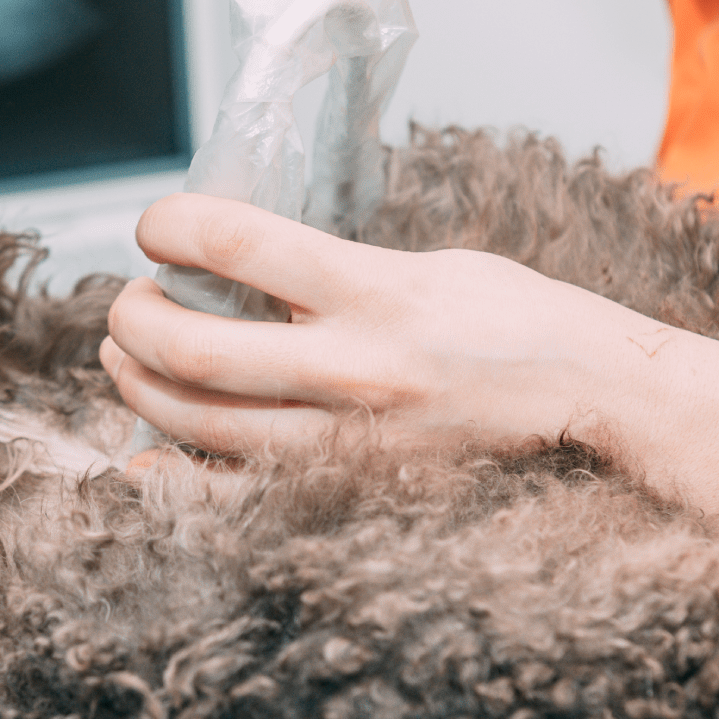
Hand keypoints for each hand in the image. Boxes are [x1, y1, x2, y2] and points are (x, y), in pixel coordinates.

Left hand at [100, 193, 676, 457]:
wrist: (589, 395)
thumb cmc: (514, 317)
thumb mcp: (427, 262)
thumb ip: (334, 268)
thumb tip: (243, 267)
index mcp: (376, 289)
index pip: (238, 243)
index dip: (171, 224)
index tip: (153, 225)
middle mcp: (355, 366)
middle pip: (196, 348)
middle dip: (135, 319)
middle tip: (130, 302)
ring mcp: (350, 437)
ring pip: (201, 423)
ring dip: (141, 386)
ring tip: (129, 358)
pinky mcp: (352, 486)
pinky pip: (237, 493)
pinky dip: (175, 478)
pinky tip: (144, 453)